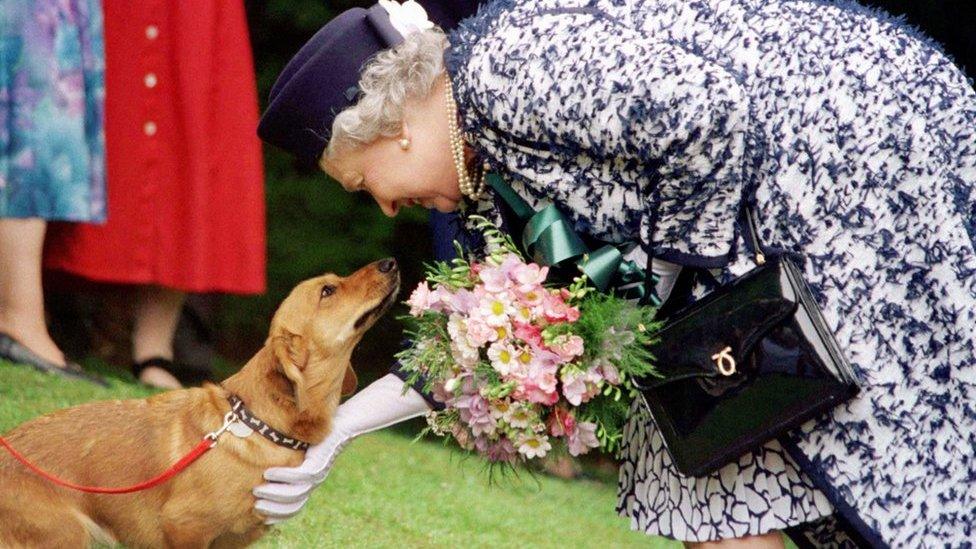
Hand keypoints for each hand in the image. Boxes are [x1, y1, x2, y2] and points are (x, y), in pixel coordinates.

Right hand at [253, 374, 430, 523]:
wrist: (348, 421)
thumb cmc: (324, 430)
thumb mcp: (303, 447)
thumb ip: (289, 456)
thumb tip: (264, 460)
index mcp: (312, 480)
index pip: (295, 506)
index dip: (278, 514)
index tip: (261, 514)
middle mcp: (316, 480)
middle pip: (294, 504)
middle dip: (273, 508)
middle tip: (255, 504)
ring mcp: (319, 472)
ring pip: (295, 493)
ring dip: (275, 494)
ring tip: (258, 489)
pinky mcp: (320, 462)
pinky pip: (300, 476)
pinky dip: (283, 477)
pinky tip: (269, 472)